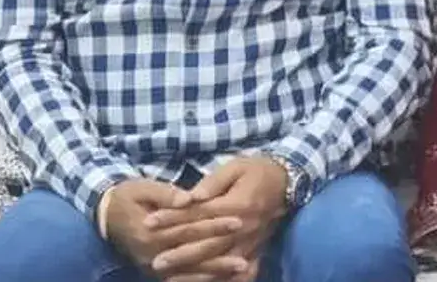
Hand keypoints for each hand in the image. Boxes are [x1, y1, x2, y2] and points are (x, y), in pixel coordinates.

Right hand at [103, 178, 243, 277]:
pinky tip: (221, 278)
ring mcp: (152, 267)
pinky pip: (180, 280)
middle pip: (192, 254)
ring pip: (188, 273)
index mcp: (150, 231)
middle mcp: (151, 254)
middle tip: (245, 256)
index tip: (239, 220)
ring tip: (241, 269)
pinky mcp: (155, 272)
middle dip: (220, 255)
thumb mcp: (143, 187)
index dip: (214, 224)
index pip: (188, 228)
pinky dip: (201, 280)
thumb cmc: (128, 196)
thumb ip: (166, 193)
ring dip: (215, 272)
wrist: (105, 215)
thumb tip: (189, 199)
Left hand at [146, 157, 289, 281]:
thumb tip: (190, 197)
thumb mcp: (234, 167)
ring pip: (221, 262)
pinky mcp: (257, 250)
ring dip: (196, 272)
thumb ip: (212, 182)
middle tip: (156, 262)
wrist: (287, 180)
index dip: (172, 218)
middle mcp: (244, 227)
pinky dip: (224, 280)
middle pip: (208, 244)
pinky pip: (241, 272)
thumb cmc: (256, 170)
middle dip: (180, 254)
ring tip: (172, 278)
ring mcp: (251, 242)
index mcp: (237, 204)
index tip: (149, 222)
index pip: (198, 214)